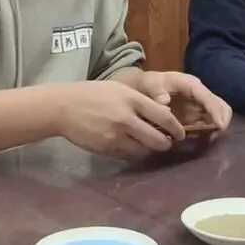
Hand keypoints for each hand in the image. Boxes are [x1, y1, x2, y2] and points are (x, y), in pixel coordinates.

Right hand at [53, 80, 185, 159]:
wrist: (63, 107)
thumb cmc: (92, 93)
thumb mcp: (119, 89)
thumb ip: (141, 101)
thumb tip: (164, 114)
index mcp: (132, 100)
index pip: (164, 117)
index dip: (176, 129)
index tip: (180, 134)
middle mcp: (126, 119)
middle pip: (157, 140)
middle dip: (166, 144)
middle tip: (167, 143)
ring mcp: (115, 136)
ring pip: (143, 151)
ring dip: (149, 150)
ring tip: (148, 145)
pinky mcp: (106, 148)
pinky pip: (127, 155)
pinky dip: (132, 152)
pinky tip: (130, 146)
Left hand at [137, 70, 232, 133]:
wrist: (146, 87)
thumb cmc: (150, 84)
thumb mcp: (150, 85)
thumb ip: (157, 92)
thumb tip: (165, 103)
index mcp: (191, 84)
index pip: (208, 97)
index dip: (215, 111)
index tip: (219, 126)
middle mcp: (200, 93)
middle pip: (220, 105)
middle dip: (222, 120)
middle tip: (215, 136)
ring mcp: (199, 104)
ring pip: (218, 114)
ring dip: (216, 127)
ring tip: (208, 139)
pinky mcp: (196, 114)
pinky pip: (208, 123)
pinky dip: (208, 131)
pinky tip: (200, 138)